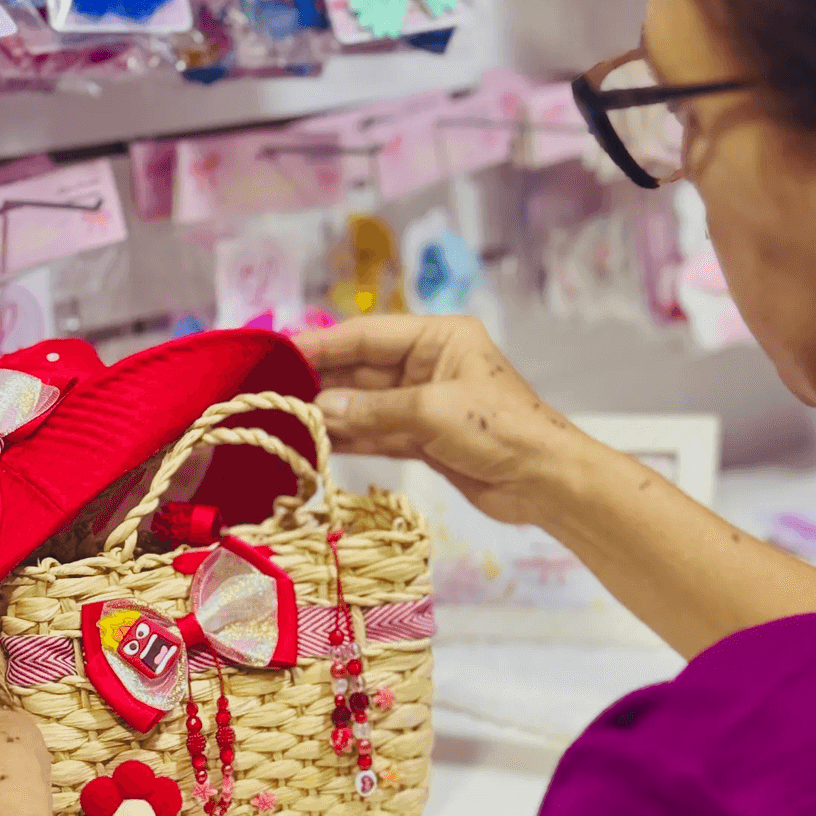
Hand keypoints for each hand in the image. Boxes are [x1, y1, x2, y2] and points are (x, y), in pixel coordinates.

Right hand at [295, 315, 583, 525]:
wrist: (544, 481)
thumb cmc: (499, 429)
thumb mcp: (432, 413)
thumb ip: (372, 411)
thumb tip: (319, 409)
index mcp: (439, 338)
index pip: (367, 334)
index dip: (322, 344)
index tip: (279, 353)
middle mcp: (429, 364)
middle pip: (363, 367)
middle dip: (322, 381)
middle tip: (270, 391)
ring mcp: (425, 402)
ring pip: (366, 403)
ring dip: (331, 413)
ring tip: (284, 418)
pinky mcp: (425, 438)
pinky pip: (377, 432)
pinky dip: (350, 437)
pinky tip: (316, 442)